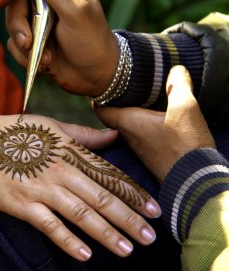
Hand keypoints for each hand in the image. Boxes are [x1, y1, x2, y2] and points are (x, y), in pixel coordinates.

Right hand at [0, 0, 117, 95]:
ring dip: (24, 47)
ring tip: (46, 58)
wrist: (96, 76)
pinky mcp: (33, 44)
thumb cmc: (91, 41)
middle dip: (18, 26)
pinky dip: (25, 58)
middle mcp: (46, 5)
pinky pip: (14, 47)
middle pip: (14, 6)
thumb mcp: (74, 11)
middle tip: (27, 42)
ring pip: (12, 27)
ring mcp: (38, 25)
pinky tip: (44, 64)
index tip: (0, 3)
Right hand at [0, 113, 160, 260]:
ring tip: (127, 250)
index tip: (154, 211)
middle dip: (129, 219)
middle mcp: (61, 171)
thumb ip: (83, 134)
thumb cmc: (13, 132)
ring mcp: (42, 189)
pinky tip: (86, 255)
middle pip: (101, 198)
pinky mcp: (23, 205)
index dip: (134, 194)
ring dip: (106, 233)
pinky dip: (69, 241)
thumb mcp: (50, 126)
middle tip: (150, 238)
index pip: (109, 175)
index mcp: (70, 151)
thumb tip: (113, 134)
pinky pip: (50, 226)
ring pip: (81, 214)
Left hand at [96, 66, 215, 181]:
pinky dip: (142, 123)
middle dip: (115, 100)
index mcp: (127, 122)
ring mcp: (137, 147)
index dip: (98, 93)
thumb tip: (175, 69)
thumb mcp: (185, 109)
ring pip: (126, 124)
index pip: (100, 107)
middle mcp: (126, 136)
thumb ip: (178, 85)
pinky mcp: (149, 154)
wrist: (193, 181)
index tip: (102, 81)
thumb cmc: (184, 145)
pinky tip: (155, 117)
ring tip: (140, 96)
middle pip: (112, 114)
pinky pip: (139, 134)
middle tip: (122, 84)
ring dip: (130, 111)